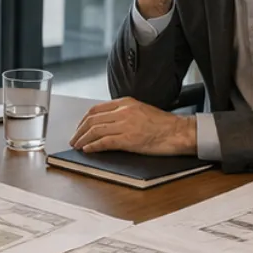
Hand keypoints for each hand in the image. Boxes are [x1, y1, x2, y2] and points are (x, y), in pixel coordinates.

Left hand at [71, 97, 195, 155]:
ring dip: (83, 140)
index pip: (96, 109)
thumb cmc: (163, 124)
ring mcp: (125, 125)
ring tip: (78, 146)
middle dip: (79, 131)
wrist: (178, 132)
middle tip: (74, 140)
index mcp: (125, 103)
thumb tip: (107, 124)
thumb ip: (123, 114)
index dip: (83, 120)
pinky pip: (104, 142)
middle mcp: (123, 111)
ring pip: (95, 130)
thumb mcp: (141, 111)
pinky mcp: (128, 139)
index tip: (79, 128)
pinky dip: (93, 146)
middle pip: (92, 119)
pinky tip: (88, 150)